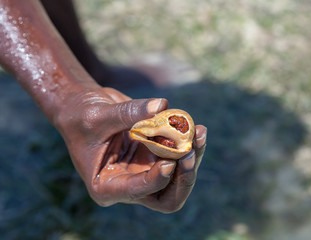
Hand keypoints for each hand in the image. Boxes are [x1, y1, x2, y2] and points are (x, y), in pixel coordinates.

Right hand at [54, 87, 205, 212]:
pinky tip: (197, 129)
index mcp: (107, 186)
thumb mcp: (98, 116)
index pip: (137, 192)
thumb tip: (161, 106)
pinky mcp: (155, 154)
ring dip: (193, 157)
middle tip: (191, 152)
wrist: (84, 108)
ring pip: (179, 177)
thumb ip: (129, 113)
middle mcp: (130, 183)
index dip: (156, 180)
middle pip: (166, 197)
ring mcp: (145, 170)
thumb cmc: (80, 116)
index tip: (169, 161)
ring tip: (199, 132)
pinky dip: (190, 144)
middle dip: (183, 178)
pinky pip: (180, 157)